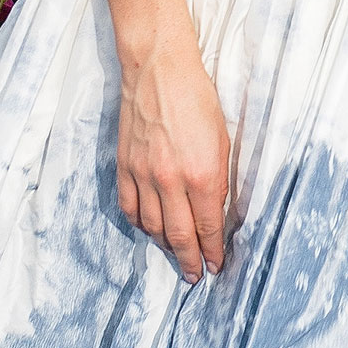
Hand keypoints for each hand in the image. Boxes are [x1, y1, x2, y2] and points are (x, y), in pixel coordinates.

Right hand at [117, 34, 231, 279]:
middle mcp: (170, 181)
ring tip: (174, 254)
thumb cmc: (198, 100)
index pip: (207, 228)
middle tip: (194, 276)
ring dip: (163, 245)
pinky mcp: (124, 167)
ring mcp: (143, 175)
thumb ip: (218, 180)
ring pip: (151, 226)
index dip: (211, 252)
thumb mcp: (223, 141)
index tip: (215, 266)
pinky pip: (129, 207)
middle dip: (188, 261)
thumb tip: (214, 211)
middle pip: (178, 236)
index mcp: (201, 176)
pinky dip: (139, 223)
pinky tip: (148, 229)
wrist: (159, 71)